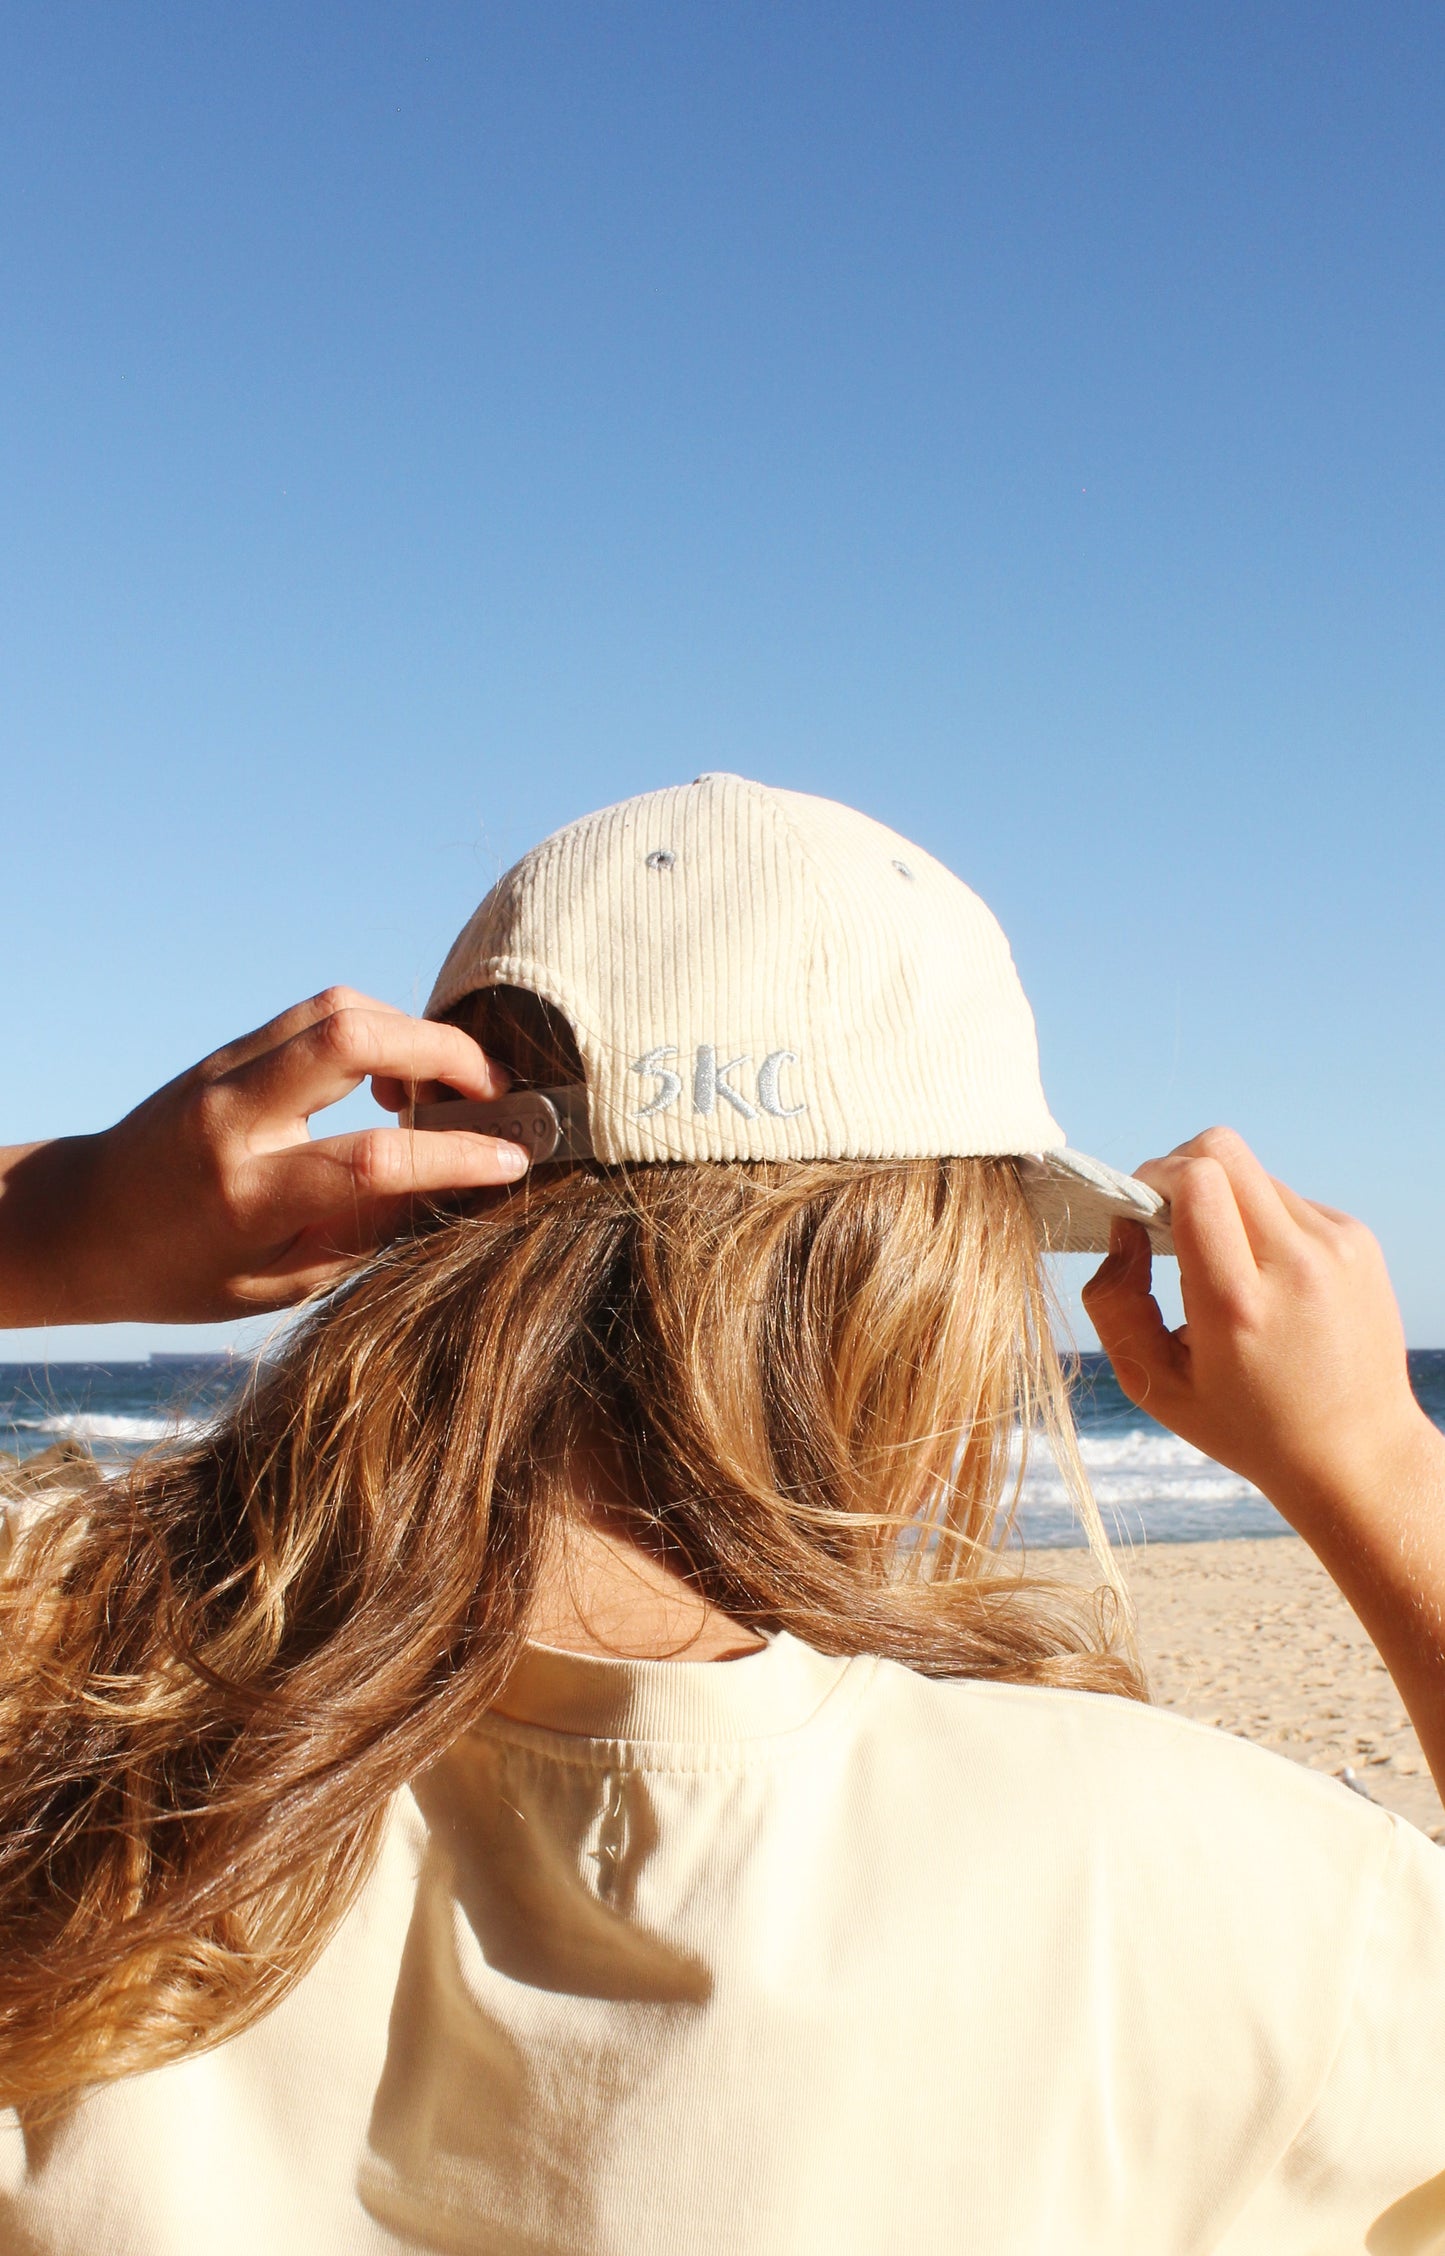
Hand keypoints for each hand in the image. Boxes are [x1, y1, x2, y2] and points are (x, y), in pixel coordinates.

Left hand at [0, 988, 531, 1325]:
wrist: (83, 1223)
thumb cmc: (183, 1273)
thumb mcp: (277, 1281)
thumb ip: (362, 1230)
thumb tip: (453, 1183)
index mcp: (245, 1194)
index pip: (369, 1158)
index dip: (455, 1154)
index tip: (515, 1157)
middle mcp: (232, 1118)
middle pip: (352, 1037)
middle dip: (444, 1052)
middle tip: (494, 1090)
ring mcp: (224, 1071)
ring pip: (338, 1008)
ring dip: (412, 1033)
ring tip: (445, 1085)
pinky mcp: (227, 1050)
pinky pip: (316, 1015)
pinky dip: (375, 1031)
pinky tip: (394, 1076)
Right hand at [1081, 1125, 1437, 1528]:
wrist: (1357, 1454)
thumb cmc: (1246, 1426)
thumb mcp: (1157, 1387)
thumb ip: (1115, 1305)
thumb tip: (1123, 1233)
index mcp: (1239, 1304)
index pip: (1196, 1180)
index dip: (1152, 1177)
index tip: (1138, 1211)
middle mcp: (1296, 1265)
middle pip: (1223, 1150)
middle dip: (1179, 1170)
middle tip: (1166, 1219)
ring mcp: (1338, 1247)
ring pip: (1254, 1173)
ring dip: (1223, 1200)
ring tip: (1222, 1266)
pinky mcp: (1359, 1241)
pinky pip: (1289, 1199)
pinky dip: (1261, 1221)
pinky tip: (1265, 1278)